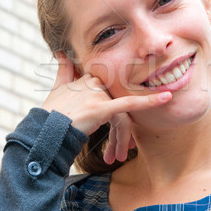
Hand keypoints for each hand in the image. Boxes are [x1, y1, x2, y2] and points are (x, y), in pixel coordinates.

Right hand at [41, 54, 171, 160]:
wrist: (45, 131)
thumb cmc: (51, 114)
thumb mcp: (57, 89)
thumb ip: (64, 71)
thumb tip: (61, 54)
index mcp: (87, 79)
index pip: (111, 92)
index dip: (116, 109)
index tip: (119, 125)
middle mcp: (93, 83)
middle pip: (119, 105)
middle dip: (121, 131)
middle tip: (123, 151)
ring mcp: (97, 95)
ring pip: (121, 114)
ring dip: (123, 139)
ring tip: (120, 157)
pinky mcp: (101, 108)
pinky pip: (129, 104)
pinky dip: (149, 100)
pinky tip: (165, 97)